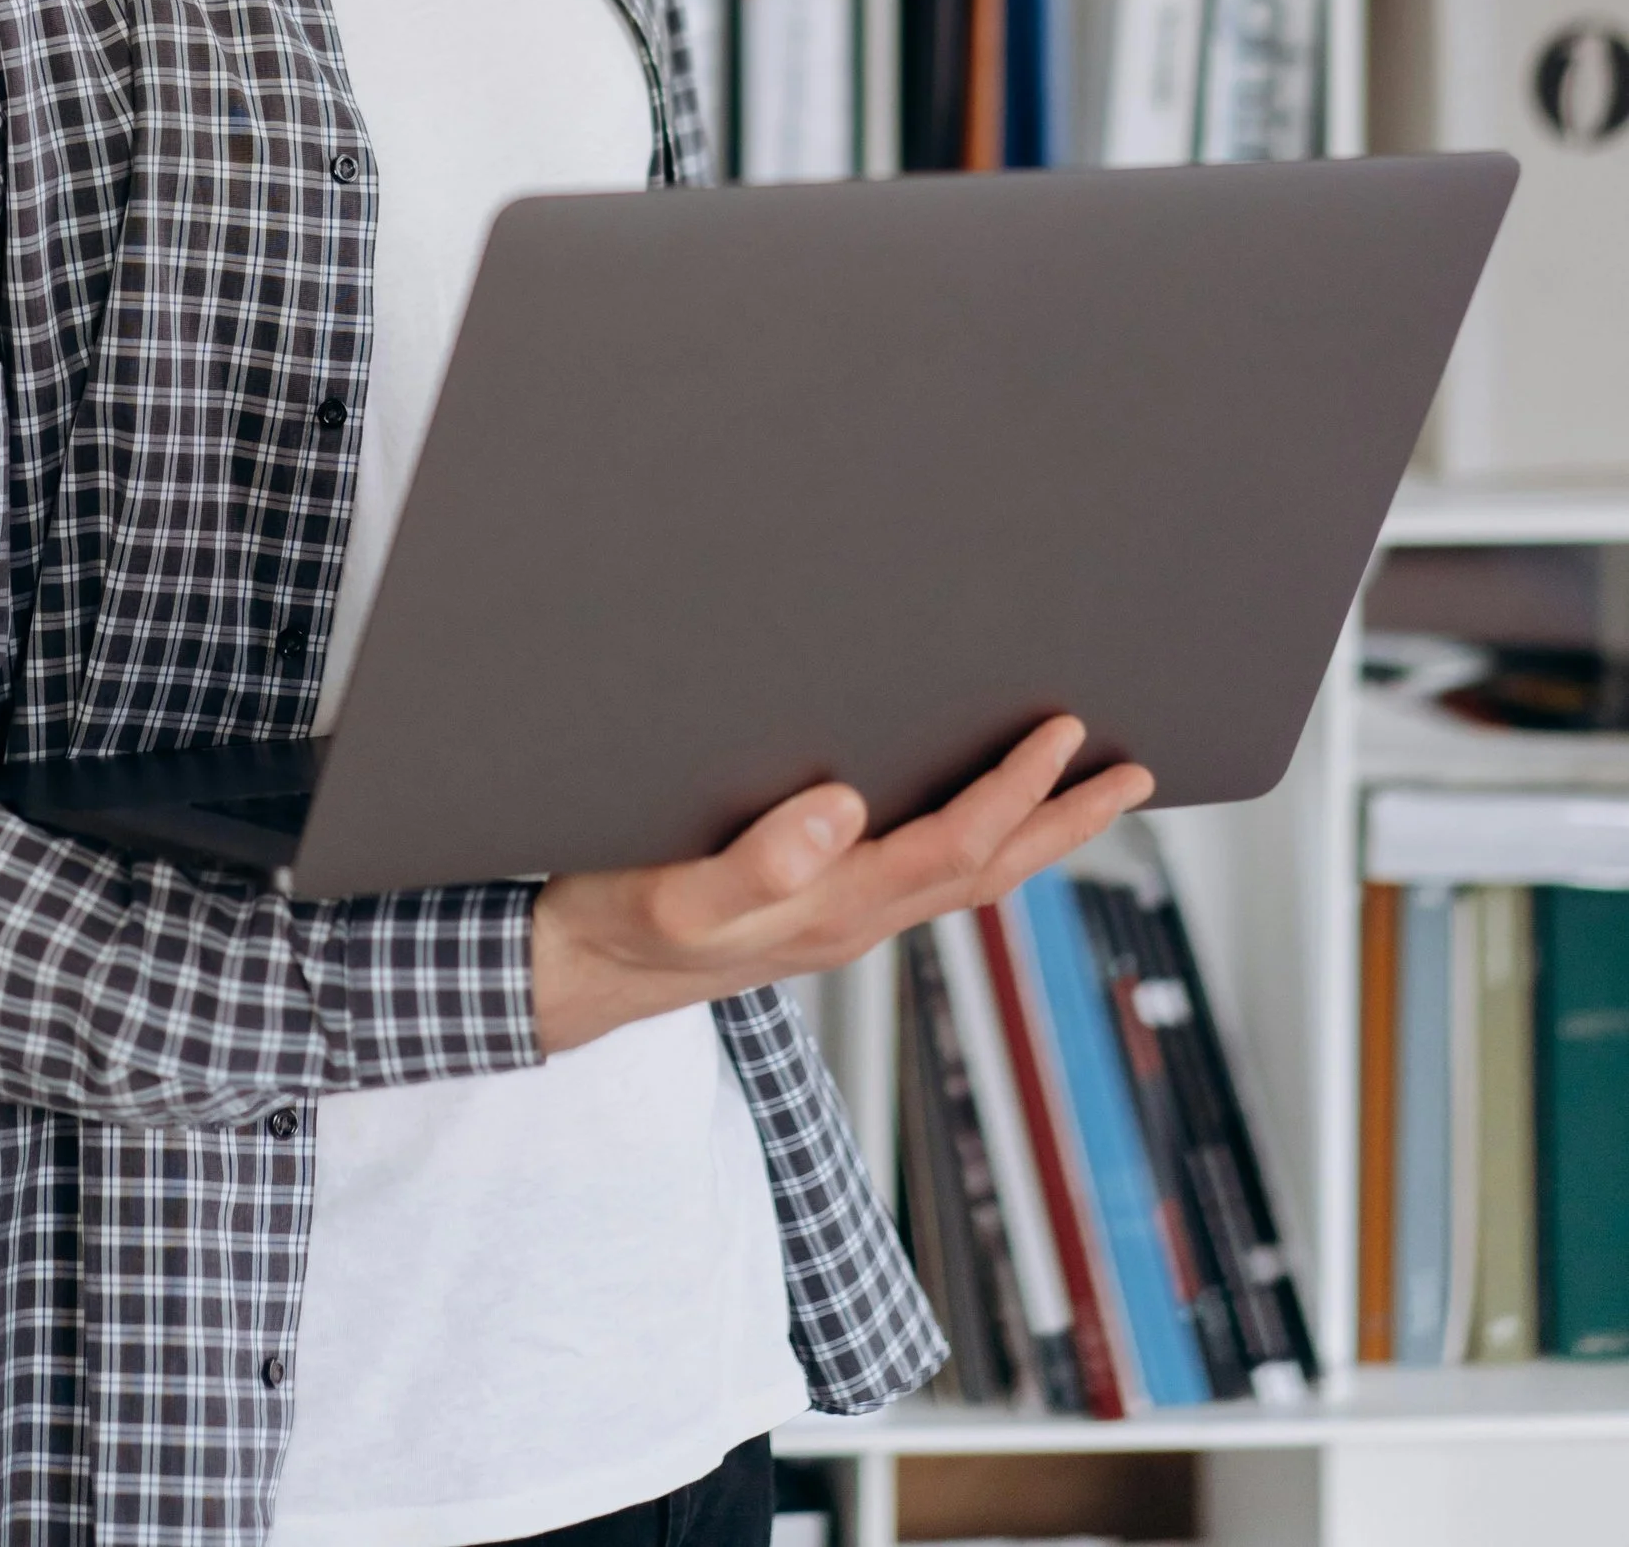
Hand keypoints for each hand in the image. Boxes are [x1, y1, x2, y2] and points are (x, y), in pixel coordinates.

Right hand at [531, 716, 1153, 1054]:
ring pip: (966, 880)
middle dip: (1068, 823)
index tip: (1067, 732)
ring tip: (1085, 792)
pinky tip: (973, 816)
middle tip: (1135, 772)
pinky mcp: (817, 912)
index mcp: (836, 910)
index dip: (1019, 789)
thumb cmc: (618, 924)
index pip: (958, 847)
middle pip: (991, 873)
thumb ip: (758, 864)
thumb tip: (844, 807)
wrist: (573, 976)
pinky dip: (977, 845)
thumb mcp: (676, 894)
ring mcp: (840, 922)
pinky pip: (925, 878)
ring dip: (1035, 836)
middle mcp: (855, 920)